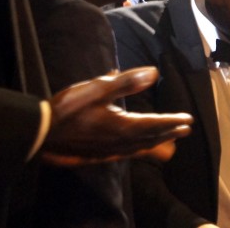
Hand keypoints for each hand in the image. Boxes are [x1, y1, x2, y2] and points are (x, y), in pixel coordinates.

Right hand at [41, 67, 192, 164]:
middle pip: (151, 138)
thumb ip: (126, 81)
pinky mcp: (99, 155)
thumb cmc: (69, 108)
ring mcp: (110, 152)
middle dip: (170, 133)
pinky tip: (138, 148)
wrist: (42, 133)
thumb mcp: (98, 89)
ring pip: (140, 148)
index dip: (172, 121)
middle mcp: (120, 143)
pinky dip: (140, 150)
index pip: (155, 124)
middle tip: (185, 129)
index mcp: (123, 126)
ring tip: (170, 141)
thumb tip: (154, 73)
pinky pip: (127, 154)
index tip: (188, 119)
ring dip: (157, 143)